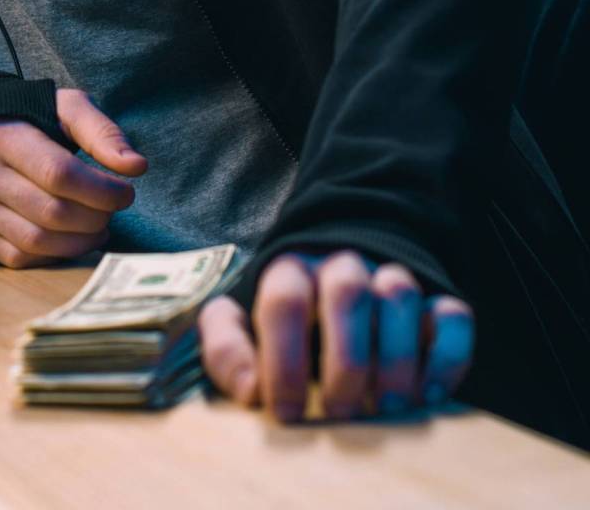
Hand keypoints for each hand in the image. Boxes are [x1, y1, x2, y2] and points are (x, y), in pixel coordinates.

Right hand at [0, 88, 147, 268]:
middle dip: (95, 216)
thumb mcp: (63, 107)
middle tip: (112, 209)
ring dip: (79, 242)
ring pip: (35, 240)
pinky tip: (71, 240)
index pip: (58, 173)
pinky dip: (53, 256)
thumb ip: (101, 131)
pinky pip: (17, 257)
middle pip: (51, 211)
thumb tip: (136, 166)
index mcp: (6, 137)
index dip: (101, 190)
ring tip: (99, 227)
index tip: (126, 192)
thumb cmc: (28, 118)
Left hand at [199, 249, 474, 421]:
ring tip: (387, 407)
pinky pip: (451, 316)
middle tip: (340, 412)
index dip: (283, 358)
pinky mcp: (435, 297)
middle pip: (346, 293)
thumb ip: (226, 348)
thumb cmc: (285, 317)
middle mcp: (341, 266)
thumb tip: (247, 391)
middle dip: (344, 359)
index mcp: (290, 269)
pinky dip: (446, 356)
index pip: (284, 300)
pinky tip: (429, 394)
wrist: (334, 272)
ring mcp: (390, 276)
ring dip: (396, 357)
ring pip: (399, 296)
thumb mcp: (242, 323)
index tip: (285, 411)